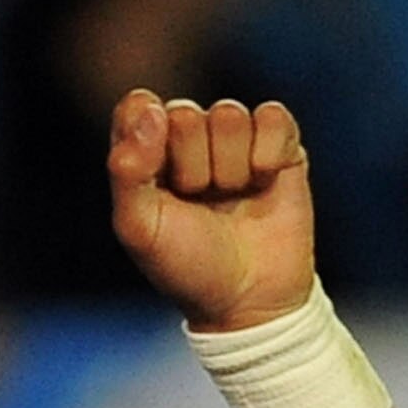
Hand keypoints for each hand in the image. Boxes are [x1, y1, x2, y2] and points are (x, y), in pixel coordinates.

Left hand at [107, 89, 315, 330]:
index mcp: (147, 153)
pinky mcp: (279, 144)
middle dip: (191, 165)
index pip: (137, 107)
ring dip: (229, 167)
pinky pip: (272, 116)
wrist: (250, 299)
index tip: (155, 171)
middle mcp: (189, 140)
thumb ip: (128, 170)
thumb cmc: (187, 266)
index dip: (146, 131)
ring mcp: (235, 140)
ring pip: (228, 114)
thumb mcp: (140, 228)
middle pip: (184, 113)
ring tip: (231, 199)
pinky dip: (267, 151)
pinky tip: (263, 181)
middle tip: (199, 202)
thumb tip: (152, 109)